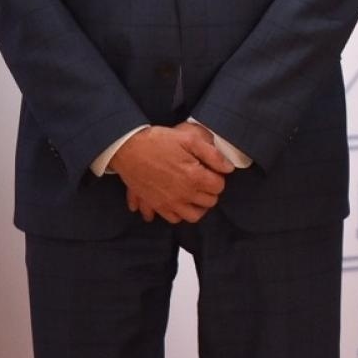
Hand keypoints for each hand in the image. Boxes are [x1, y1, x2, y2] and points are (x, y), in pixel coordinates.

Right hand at [112, 123, 234, 223]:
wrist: (128, 148)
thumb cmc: (159, 141)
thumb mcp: (189, 139)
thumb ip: (213, 155)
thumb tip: (228, 168)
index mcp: (194, 177)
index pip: (219, 186)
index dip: (218, 176)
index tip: (211, 169)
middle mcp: (183, 194)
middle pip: (209, 202)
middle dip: (210, 190)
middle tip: (204, 178)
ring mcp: (169, 202)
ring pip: (194, 216)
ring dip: (198, 205)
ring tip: (196, 193)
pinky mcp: (156, 205)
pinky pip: (174, 218)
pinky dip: (179, 213)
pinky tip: (180, 200)